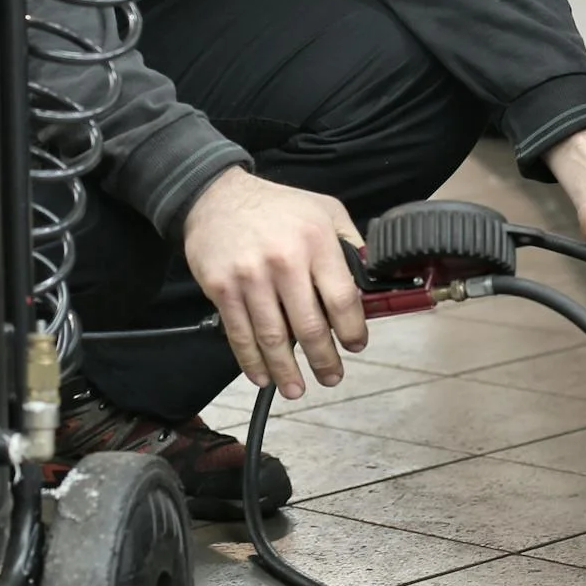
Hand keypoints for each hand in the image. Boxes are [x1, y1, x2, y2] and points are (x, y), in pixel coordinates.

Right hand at [181, 167, 367, 398]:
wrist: (215, 196)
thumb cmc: (276, 206)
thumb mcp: (325, 209)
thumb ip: (350, 243)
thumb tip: (370, 280)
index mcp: (316, 242)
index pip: (342, 299)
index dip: (352, 330)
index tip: (356, 345)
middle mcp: (284, 261)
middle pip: (309, 326)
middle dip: (323, 360)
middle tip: (331, 377)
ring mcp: (250, 277)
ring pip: (273, 337)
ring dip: (286, 370)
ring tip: (297, 388)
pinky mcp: (222, 288)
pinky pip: (240, 333)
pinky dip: (251, 361)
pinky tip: (262, 376)